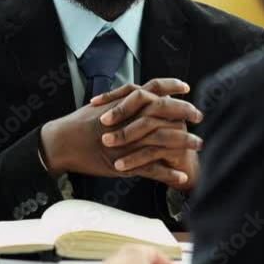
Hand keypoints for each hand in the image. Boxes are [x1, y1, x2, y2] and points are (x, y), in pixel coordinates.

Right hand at [40, 79, 201, 185]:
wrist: (62, 142)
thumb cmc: (80, 122)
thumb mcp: (103, 104)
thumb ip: (122, 99)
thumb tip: (138, 92)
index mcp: (124, 103)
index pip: (154, 88)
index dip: (172, 86)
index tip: (187, 88)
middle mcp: (128, 119)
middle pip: (164, 112)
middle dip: (185, 113)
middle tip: (200, 116)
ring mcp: (127, 142)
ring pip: (162, 140)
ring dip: (184, 143)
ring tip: (200, 145)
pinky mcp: (123, 163)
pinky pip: (151, 169)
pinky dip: (168, 174)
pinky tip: (182, 177)